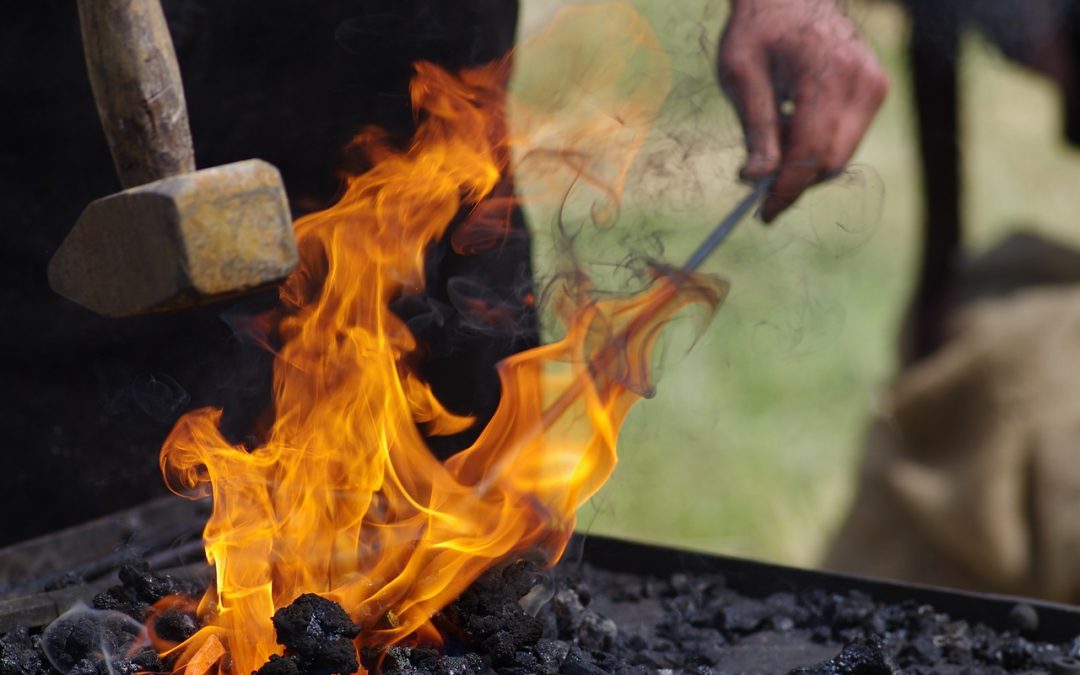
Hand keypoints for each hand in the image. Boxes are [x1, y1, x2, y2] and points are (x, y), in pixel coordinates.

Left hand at [718, 0, 887, 221]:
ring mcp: (875, 85)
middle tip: (758, 179)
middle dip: (793, 179)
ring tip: (773, 132)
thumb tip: (758, 179)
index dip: (786, 191)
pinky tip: (793, 119)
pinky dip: (818, 145)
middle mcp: (861, 82)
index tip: (763, 215)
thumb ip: (755, 127)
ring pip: (840, 155)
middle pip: (830, 161)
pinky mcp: (877, 89)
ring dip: (804, 162)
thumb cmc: (758, 28)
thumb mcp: (741, 74)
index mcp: (826, 76)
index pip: (810, 153)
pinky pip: (847, 138)